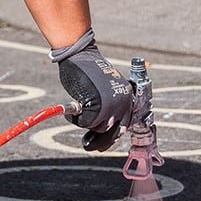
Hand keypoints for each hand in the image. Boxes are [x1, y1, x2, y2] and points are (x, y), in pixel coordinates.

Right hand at [50, 30, 131, 152]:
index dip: (111, 137)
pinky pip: (85, 123)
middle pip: (113, 132)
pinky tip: (73, 110)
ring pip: (98, 128)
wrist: (79, 55)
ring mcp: (112, 105)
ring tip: (78, 111)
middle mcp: (123, 103)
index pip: (123, 126)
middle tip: (87, 145)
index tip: (102, 145)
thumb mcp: (104, 91)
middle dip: (100, 141)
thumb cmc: (87, 70)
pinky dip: (76, 120)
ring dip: (85, 124)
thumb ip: (107, 107)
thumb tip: (102, 128)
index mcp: (126, 98)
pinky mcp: (98, 106)